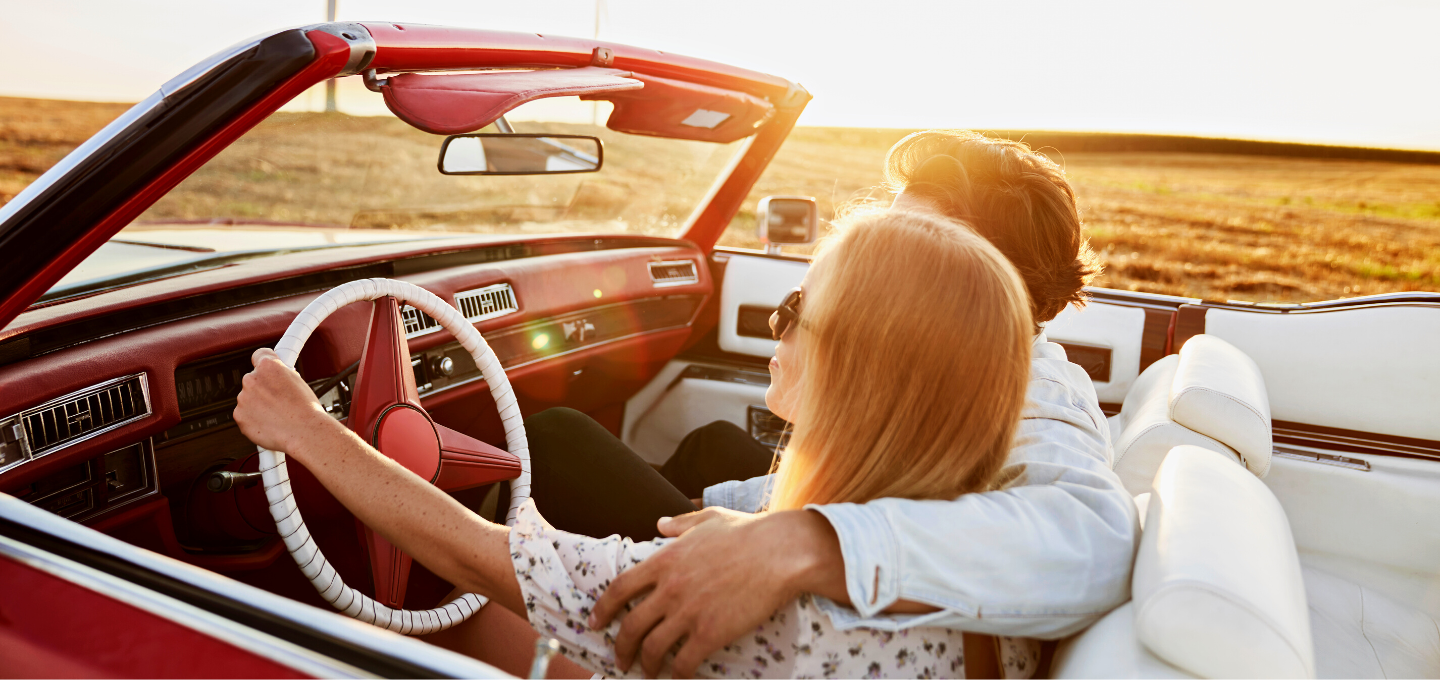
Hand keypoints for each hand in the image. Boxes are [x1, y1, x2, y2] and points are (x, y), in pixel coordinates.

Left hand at [233, 347, 329, 454]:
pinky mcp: (239, 416)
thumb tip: (276, 377)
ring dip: (258, 405)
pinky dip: (253, 419)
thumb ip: (281, 375)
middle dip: (262, 389)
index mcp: (268, 366)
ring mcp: (243, 398)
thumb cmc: (306, 410)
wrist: (305, 433)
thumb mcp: (298, 381)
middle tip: (278, 400)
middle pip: (253, 380)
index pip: (259, 355)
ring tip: (277, 414)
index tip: (266, 370)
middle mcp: (252, 379)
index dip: (264, 364)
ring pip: (248, 399)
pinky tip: (270, 423)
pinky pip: (244, 414)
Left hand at [590, 507, 841, 677]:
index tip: (595, 622)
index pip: (620, 589)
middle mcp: (670, 588)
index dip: (602, 609)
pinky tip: (679, 676)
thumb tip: (660, 523)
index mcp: (665, 560)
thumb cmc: (749, 532)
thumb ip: (680, 523)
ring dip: (646, 666)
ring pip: (652, 649)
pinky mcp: (711, 633)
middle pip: (630, 626)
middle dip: (620, 648)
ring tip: (648, 672)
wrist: (780, 552)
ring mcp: (689, 612)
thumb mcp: (709, 519)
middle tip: (620, 660)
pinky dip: (677, 674)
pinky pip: (683, 663)